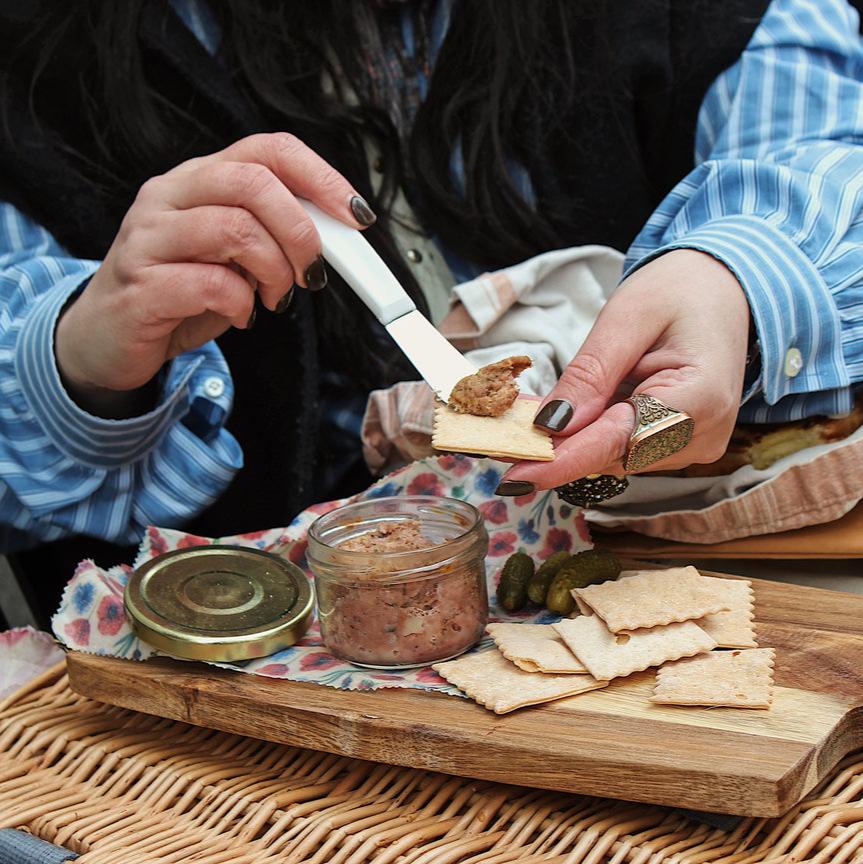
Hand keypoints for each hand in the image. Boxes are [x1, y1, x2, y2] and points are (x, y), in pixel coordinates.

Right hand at [55, 133, 374, 410]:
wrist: (109, 336)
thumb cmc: (179, 292)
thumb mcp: (235, 257)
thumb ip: (272, 238)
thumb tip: (332, 240)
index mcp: (199, 179)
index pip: (268, 150)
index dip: (321, 178)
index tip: (357, 215)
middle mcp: (169, 195)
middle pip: (253, 183)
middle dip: (301, 232)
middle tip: (311, 273)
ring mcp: (148, 237)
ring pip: (235, 229)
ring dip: (275, 272)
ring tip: (275, 298)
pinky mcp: (140, 285)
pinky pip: (211, 284)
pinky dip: (243, 305)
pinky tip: (241, 316)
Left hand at [498, 250, 750, 490]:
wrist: (724, 290)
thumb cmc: (680, 292)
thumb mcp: (626, 318)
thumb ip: (590, 374)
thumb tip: (551, 425)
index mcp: (701, 398)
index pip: (621, 440)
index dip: (564, 460)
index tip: (516, 475)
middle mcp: (703, 435)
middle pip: (613, 453)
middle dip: (555, 447)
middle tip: (495, 439)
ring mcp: (693, 445)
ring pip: (613, 454)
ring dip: (568, 440)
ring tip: (524, 419)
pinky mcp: (678, 444)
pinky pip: (622, 445)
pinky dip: (587, 433)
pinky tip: (560, 416)